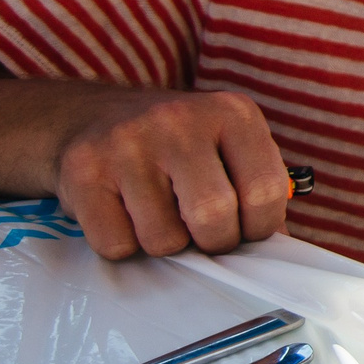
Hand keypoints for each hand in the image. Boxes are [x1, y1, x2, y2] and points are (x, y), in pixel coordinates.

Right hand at [50, 84, 291, 258]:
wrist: (92, 119)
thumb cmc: (178, 149)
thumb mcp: (227, 149)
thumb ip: (258, 190)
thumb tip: (280, 250)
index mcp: (232, 112)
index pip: (266, 190)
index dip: (260, 227)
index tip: (245, 230)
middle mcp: (180, 119)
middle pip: (213, 217)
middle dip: (213, 242)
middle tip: (201, 233)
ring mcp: (128, 143)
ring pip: (163, 239)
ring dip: (165, 244)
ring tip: (158, 215)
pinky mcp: (83, 171)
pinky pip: (116, 244)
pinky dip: (123, 245)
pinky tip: (122, 214)